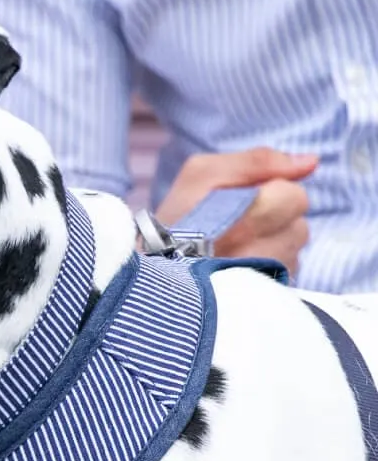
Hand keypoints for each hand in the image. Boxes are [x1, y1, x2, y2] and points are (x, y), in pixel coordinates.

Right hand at [156, 148, 317, 276]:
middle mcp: (255, 255)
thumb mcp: (201, 174)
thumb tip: (310, 163)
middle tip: (238, 227)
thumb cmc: (174, 223)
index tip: (241, 202)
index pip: (294, 196)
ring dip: (273, 245)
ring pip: (294, 251)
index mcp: (242, 218)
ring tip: (236, 249)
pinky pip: (284, 274)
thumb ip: (258, 161)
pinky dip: (267, 267)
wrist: (149, 277)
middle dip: (276, 220)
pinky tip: (239, 267)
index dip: (272, 192)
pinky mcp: (262, 299)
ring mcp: (261, 282)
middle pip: (299, 226)